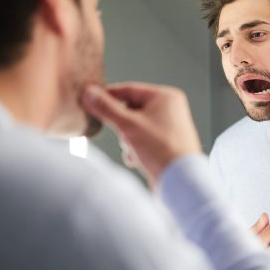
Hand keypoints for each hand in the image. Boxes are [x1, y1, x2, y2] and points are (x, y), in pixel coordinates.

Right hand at [81, 82, 201, 182]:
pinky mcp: (166, 143)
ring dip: (128, 140)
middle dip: (122, 126)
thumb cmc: (161, 149)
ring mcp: (169, 126)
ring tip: (134, 150)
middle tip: (123, 136)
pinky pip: (143, 139)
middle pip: (131, 110)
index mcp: (166, 97)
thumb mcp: (128, 125)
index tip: (91, 100)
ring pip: (135, 126)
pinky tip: (137, 159)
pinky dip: (136, 148)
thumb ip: (106, 108)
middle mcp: (170, 109)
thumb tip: (89, 93)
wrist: (180, 180)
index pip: (129, 89)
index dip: (108, 96)